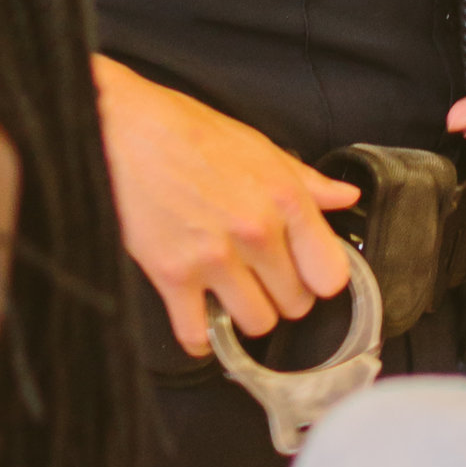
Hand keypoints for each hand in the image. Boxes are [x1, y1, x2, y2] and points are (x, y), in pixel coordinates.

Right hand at [94, 60, 360, 355]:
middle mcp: (255, 231)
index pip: (330, 273)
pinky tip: (199, 317)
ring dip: (245, 315)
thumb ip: (305, 180)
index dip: (319, 278)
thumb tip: (345, 198)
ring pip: (256, 323)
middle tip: (261, 279)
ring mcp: (214, 257)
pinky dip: (201, 337)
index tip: (305, 273)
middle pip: (295, 304)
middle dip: (280, 295)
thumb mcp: (256, 145)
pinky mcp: (172, 276)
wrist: (120, 129)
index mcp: (283, 198)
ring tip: (232, 294)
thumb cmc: (185, 131)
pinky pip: (198, 335)